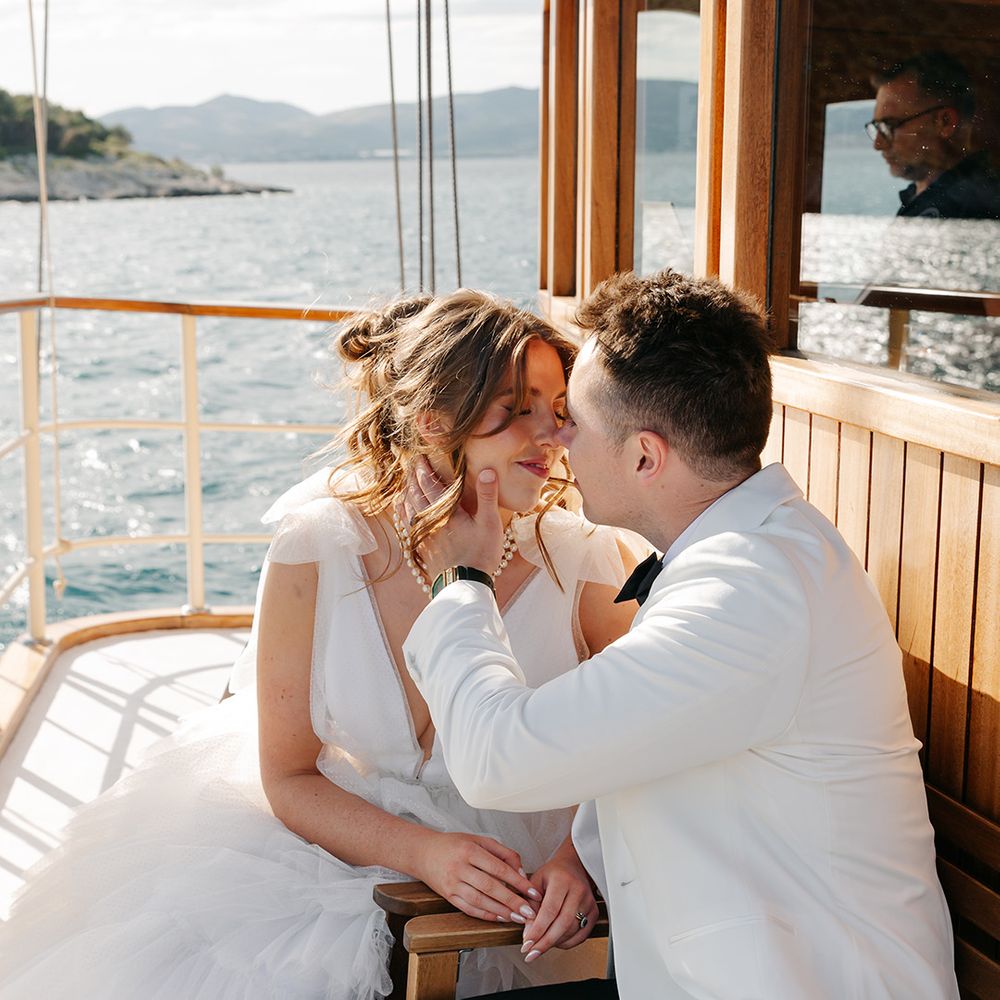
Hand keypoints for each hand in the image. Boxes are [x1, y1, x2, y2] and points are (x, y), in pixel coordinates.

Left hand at [405, 459, 504, 580]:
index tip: (419, 456)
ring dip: (407, 493)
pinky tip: (403, 510)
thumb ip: (487, 496)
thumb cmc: (479, 554)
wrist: (463, 585)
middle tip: (411, 465)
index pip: (429, 484)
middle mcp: (429, 520)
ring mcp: (423, 534)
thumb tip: (487, 470)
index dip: (423, 469)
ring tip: (406, 483)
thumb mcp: (489, 523)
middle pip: (415, 494)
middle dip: (413, 477)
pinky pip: (408, 524)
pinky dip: (403, 513)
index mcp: (445, 511)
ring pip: (409, 508)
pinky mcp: (422, 547)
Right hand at [413, 830, 541, 922]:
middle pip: (490, 887)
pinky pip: (469, 908)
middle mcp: (460, 867)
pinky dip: (485, 915)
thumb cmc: (454, 844)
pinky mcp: (448, 896)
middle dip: (512, 901)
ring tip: (517, 918)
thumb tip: (520, 871)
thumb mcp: (478, 840)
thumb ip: (502, 852)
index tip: (532, 892)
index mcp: (469, 850)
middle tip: (529, 911)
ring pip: (480, 901)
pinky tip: (499, 918)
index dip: (518, 881)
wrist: (423, 853)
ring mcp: (452, 883)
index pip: (499, 868)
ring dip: (500, 911)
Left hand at [520, 849, 597, 961]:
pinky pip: (582, 934)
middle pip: (562, 923)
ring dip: (554, 943)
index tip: (526, 943)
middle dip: (545, 942)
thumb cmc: (553, 873)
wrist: (573, 865)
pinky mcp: (594, 912)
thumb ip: (530, 905)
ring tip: (540, 946)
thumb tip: (528, 933)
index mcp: (562, 880)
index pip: (549, 910)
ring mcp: (588, 902)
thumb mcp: (536, 882)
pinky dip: (567, 943)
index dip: (538, 929)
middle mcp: (578, 890)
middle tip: (531, 953)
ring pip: (572, 931)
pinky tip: (555, 942)